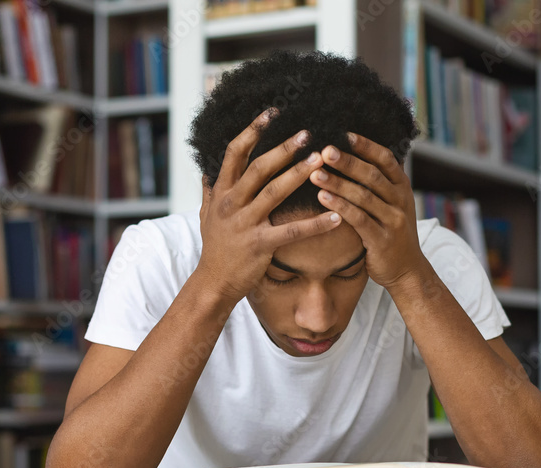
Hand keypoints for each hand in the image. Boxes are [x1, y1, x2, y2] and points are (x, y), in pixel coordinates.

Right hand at [194, 108, 342, 304]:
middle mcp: (231, 203)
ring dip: (300, 173)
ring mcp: (245, 223)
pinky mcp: (260, 245)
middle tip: (308, 132)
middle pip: (259, 168)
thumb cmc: (215, 248)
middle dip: (284, 148)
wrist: (213, 282)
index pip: (234, 153)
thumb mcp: (205, 216)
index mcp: (221, 192)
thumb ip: (208, 192)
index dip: (253, 130)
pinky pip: (292, 231)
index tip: (272, 113)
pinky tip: (336, 216)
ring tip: (322, 159)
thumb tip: (206, 171)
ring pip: (275, 192)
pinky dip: (315, 223)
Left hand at [310, 132, 427, 287]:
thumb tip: (353, 154)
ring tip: (314, 173)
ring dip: (337, 183)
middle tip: (324, 150)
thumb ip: (378, 183)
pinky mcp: (382, 240)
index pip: (385, 159)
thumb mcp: (391, 204)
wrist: (406, 270)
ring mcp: (393, 220)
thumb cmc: (390, 232)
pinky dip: (340, 206)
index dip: (366, 145)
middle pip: (372, 175)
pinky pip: (359, 219)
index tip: (343, 134)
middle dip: (347, 161)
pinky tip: (322, 198)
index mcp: (402, 187)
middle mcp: (400, 200)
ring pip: (364, 196)